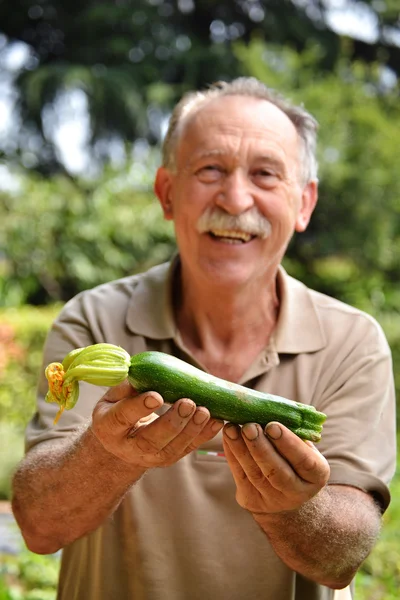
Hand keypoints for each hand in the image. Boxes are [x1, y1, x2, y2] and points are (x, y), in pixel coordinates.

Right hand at [91, 381, 223, 466]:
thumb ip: (126, 386)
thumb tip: (142, 370)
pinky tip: (217, 421)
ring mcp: (151, 457)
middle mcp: (128, 448)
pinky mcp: (170, 458)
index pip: (123, 418)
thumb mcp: (113, 396)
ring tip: (205, 411)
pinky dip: (204, 435)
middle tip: (188, 403)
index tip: (156, 396)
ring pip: (172, 449)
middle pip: (150, 440)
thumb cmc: (118, 409)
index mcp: (109, 427)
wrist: (121, 440)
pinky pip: (188, 448)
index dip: (139, 407)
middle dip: (172, 423)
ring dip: (192, 430)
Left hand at [223, 421, 329, 514]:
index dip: (288, 444)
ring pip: (255, 474)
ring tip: (231, 428)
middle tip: (249, 426)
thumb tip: (273, 409)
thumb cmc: (295, 458)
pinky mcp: (252, 501)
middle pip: (277, 472)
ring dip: (241, 449)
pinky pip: (240, 476)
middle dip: (260, 448)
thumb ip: (293, 432)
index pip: (304, 461)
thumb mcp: (303, 446)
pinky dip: (232, 455)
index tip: (272, 425)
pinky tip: (228, 438)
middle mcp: (297, 493)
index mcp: (316, 475)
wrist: (286, 493)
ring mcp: (273, 500)